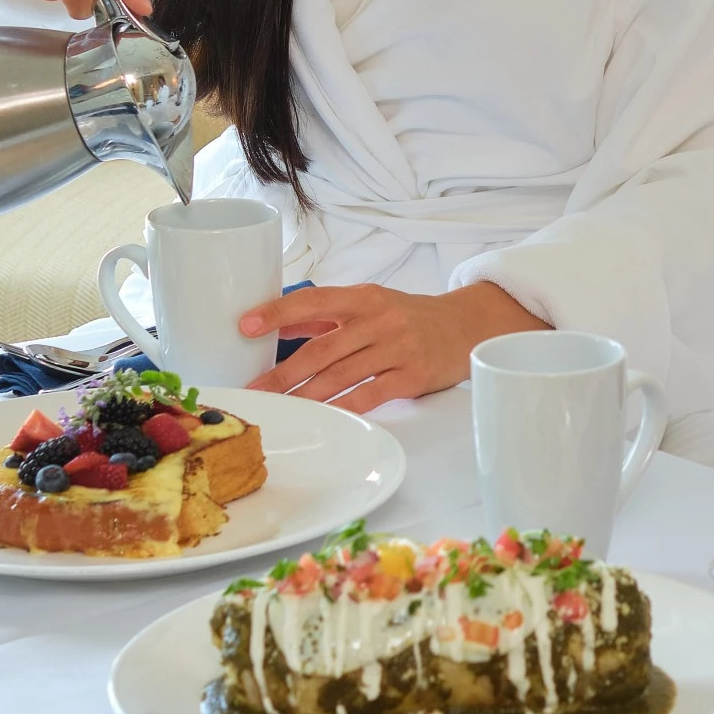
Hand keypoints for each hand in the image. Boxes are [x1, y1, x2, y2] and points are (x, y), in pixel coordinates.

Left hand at [238, 280, 546, 412]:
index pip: (312, 301)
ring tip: (279, 407)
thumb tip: (280, 323)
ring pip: (341, 375)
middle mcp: (378, 319)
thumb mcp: (373, 303)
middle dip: (282, 371)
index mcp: (363, 297)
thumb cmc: (412, 316)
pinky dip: (343, 406)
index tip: (245, 324)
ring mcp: (396, 348)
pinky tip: (323, 416)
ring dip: (305, 394)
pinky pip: (370, 394)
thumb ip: (329, 315)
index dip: (277, 312)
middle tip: (254, 389)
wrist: (469, 326)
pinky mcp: (412, 376)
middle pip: (321, 348)